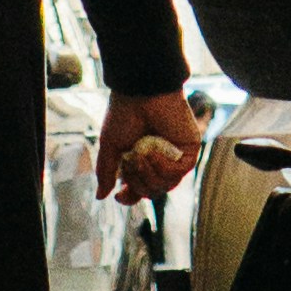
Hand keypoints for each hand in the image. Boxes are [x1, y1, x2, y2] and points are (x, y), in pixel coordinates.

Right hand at [98, 87, 199, 204]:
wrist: (140, 93)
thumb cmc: (124, 114)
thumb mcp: (110, 146)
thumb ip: (106, 172)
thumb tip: (100, 197)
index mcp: (140, 161)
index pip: (138, 190)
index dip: (130, 197)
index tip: (119, 195)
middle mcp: (159, 162)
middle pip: (152, 191)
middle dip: (137, 181)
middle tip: (130, 160)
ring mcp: (175, 157)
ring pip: (166, 185)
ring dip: (149, 174)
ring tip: (140, 154)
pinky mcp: (189, 150)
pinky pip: (178, 172)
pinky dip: (163, 165)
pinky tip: (154, 151)